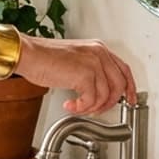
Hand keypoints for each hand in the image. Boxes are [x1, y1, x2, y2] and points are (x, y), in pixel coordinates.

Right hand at [16, 34, 136, 114]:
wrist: (29, 55)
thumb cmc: (44, 58)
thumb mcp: (75, 61)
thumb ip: (90, 72)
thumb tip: (99, 92)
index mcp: (98, 49)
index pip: (124, 69)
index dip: (129, 87)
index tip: (129, 99)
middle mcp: (99, 53)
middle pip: (119, 85)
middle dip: (110, 103)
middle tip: (96, 110)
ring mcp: (93, 63)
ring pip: (105, 95)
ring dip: (91, 107)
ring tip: (78, 107)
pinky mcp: (85, 75)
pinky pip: (91, 100)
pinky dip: (81, 107)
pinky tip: (70, 104)